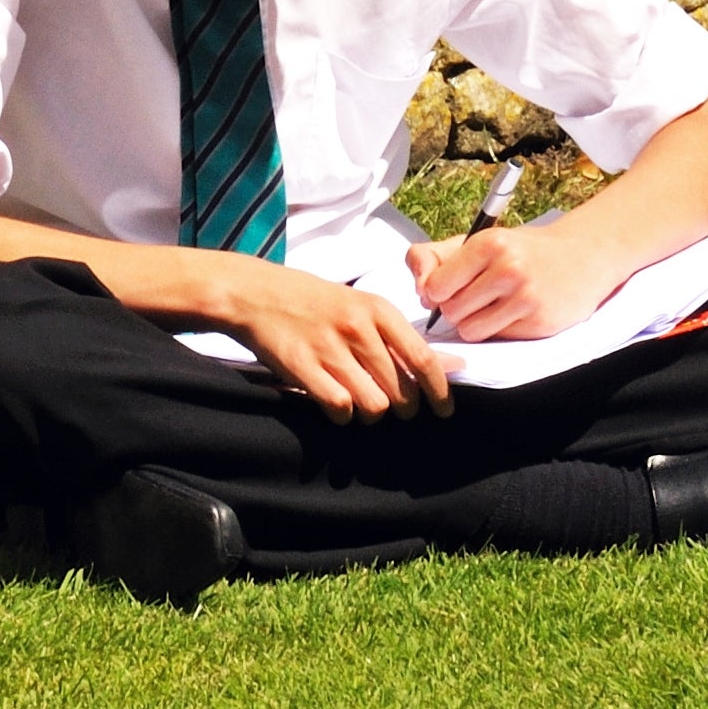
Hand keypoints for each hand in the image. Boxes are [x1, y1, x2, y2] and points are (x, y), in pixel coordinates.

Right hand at [204, 257, 450, 420]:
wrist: (254, 293)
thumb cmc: (315, 303)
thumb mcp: (361, 307)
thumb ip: (402, 338)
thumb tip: (453, 366)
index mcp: (378, 309)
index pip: (424, 359)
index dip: (440, 392)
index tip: (444, 410)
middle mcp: (357, 327)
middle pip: (402, 390)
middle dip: (404, 408)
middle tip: (395, 408)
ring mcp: (329, 348)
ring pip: (374, 404)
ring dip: (372, 413)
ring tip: (363, 405)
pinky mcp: (302, 367)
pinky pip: (340, 407)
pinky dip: (342, 414)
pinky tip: (337, 404)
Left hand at [403, 223, 628, 342]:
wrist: (583, 255)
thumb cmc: (521, 250)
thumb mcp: (479, 241)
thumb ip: (436, 257)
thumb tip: (419, 291)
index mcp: (489, 243)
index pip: (436, 286)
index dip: (437, 292)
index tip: (450, 288)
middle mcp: (509, 268)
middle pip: (451, 311)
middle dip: (456, 308)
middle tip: (477, 296)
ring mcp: (526, 297)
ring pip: (470, 331)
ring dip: (475, 324)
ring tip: (493, 306)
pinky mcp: (540, 322)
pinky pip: (497, 338)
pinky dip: (499, 330)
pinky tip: (515, 312)